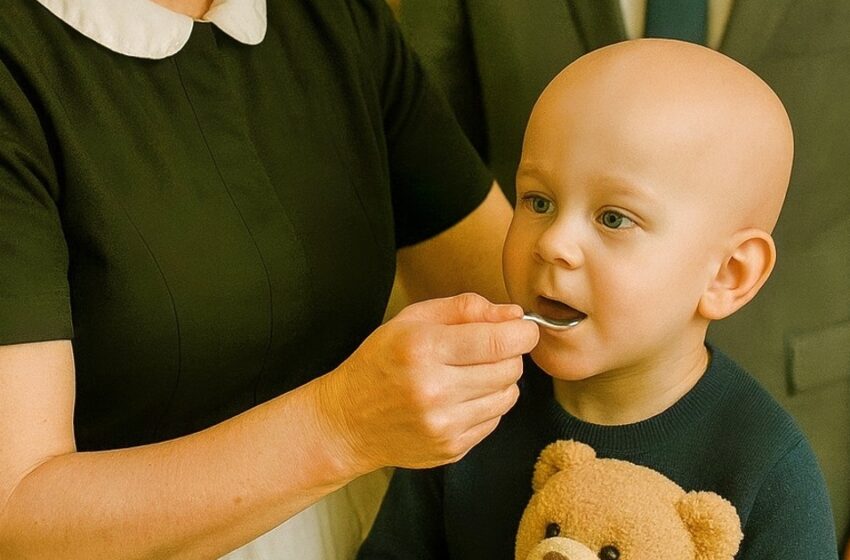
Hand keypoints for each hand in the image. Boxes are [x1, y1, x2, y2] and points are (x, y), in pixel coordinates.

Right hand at [319, 293, 538, 473]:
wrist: (347, 421)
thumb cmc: (379, 363)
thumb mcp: (412, 320)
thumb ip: (465, 309)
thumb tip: (514, 316)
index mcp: (423, 349)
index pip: (499, 342)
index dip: (523, 333)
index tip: (524, 329)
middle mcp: (434, 390)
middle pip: (509, 369)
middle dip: (508, 354)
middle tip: (487, 350)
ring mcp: (443, 425)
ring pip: (508, 396)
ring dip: (499, 381)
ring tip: (470, 375)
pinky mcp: (451, 449)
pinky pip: (494, 421)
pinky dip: (486, 405)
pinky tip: (459, 399)